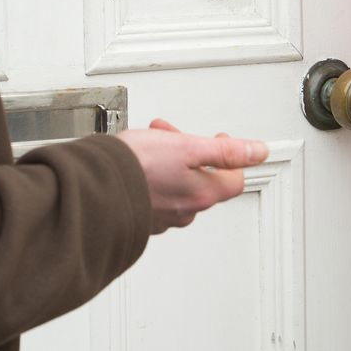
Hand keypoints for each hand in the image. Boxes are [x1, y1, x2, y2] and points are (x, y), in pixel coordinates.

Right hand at [117, 119, 268, 233]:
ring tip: (152, 140)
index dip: (232, 158)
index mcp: (202, 194)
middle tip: (176, 135)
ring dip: (172, 160)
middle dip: (194, 152)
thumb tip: (258, 152)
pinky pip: (158, 192)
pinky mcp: (142, 216)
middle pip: (204, 180)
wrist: (93, 185)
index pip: (234, 181)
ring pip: (179, 184)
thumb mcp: (187, 147)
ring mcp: (163, 216)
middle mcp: (185, 210)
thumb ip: (226, 151)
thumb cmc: (136, 167)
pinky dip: (154, 174)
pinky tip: (139, 161)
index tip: (222, 140)